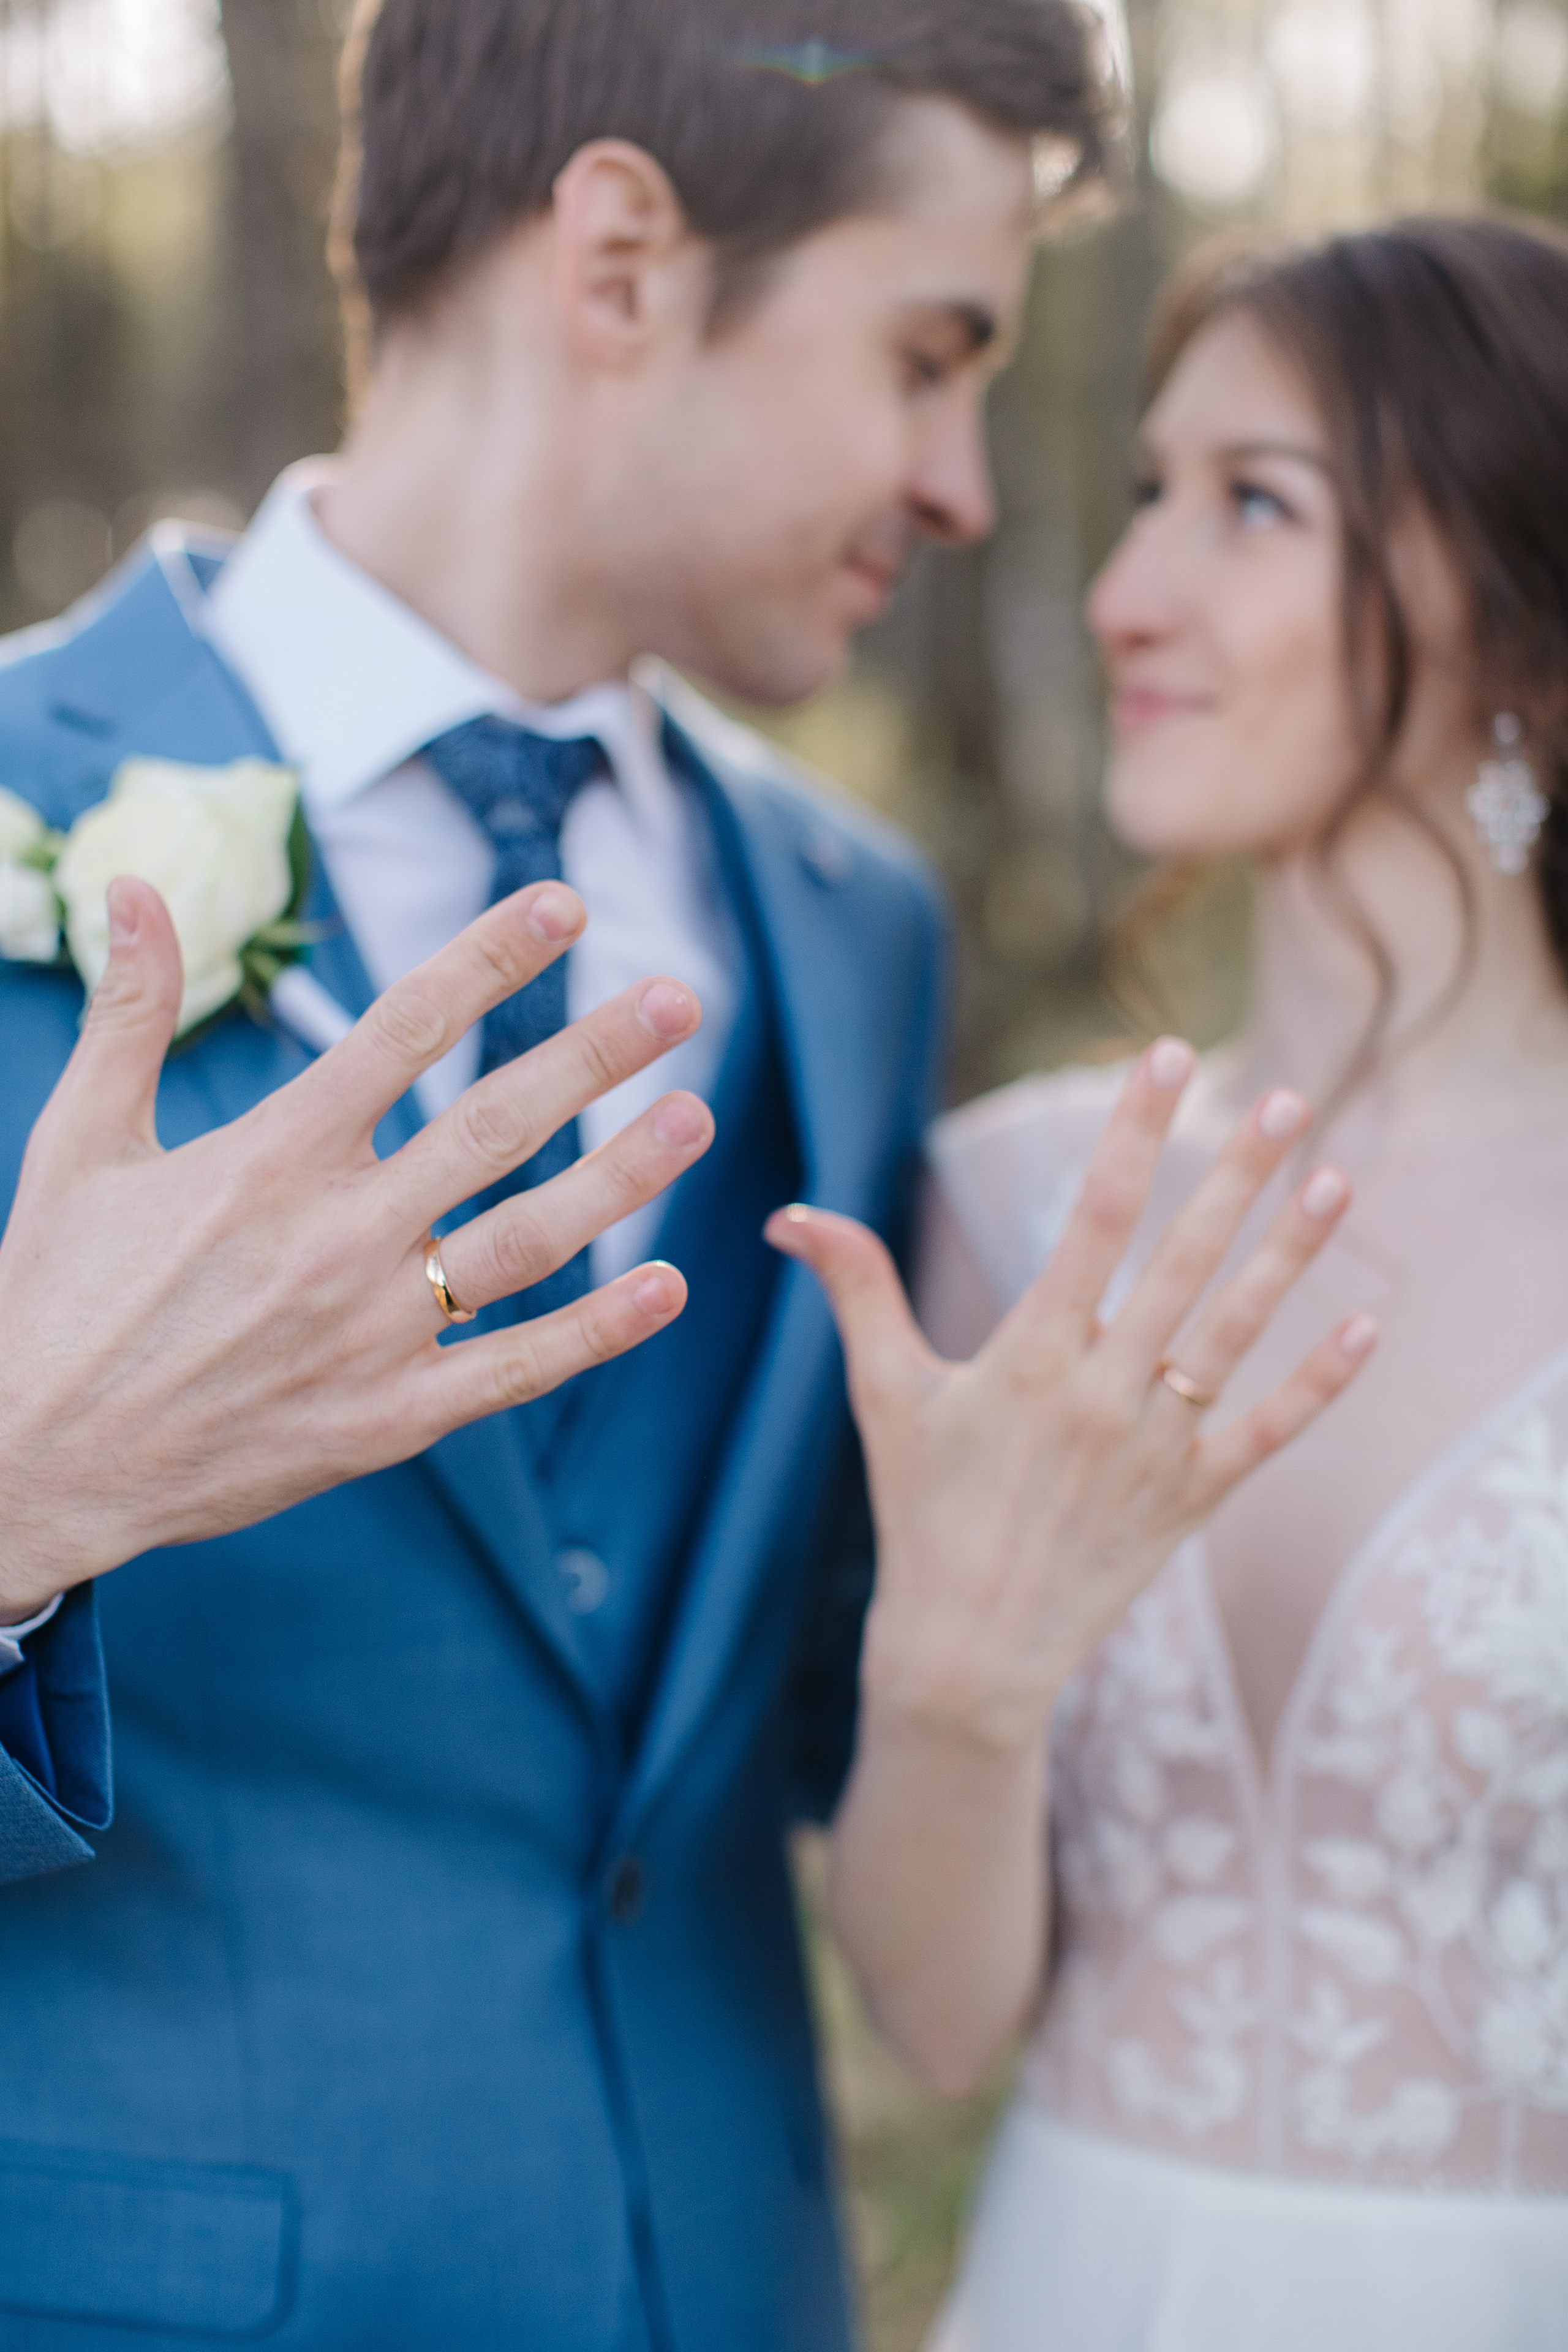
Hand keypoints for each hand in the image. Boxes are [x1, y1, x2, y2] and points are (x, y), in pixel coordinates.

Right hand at [0, 874, 713, 1616]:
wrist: (32, 1463)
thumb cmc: (54, 1296)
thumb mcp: (78, 1141)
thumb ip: (129, 1012)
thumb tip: (138, 884)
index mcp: (269, 1157)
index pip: (402, 1030)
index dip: (491, 960)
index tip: (566, 907)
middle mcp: (335, 1236)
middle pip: (491, 1125)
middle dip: (592, 1056)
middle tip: (680, 999)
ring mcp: (368, 1331)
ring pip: (526, 1241)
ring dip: (620, 1180)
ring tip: (696, 1119)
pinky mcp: (383, 1420)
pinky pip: (510, 1370)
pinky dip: (593, 1335)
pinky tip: (666, 1290)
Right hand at [767, 1039, 1375, 1755]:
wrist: (966, 1652)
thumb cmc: (919, 1512)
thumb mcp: (884, 1394)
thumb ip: (857, 1290)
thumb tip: (788, 1214)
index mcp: (1030, 1352)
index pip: (1093, 1213)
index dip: (1132, 1129)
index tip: (1164, 1057)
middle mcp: (1101, 1390)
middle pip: (1183, 1259)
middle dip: (1236, 1173)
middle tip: (1282, 1096)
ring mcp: (1154, 1446)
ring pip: (1235, 1332)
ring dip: (1291, 1255)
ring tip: (1336, 1180)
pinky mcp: (1191, 1499)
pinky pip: (1268, 1431)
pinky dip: (1318, 1384)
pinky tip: (1366, 1327)